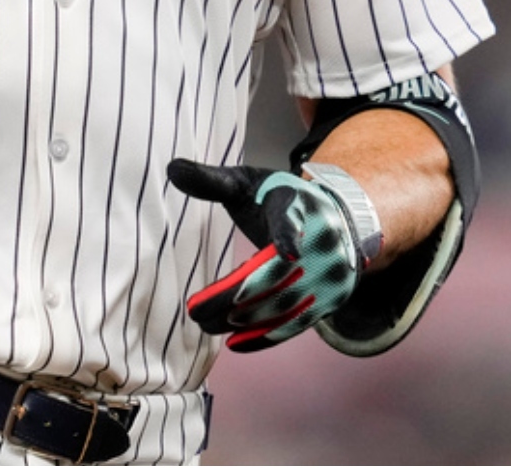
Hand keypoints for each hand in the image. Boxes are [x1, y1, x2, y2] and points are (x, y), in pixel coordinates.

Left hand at [168, 158, 362, 352]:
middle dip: (234, 297)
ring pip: (284, 304)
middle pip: (277, 276)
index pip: (292, 220)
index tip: (289, 252)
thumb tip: (172, 168)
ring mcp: (329, 274)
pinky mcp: (329, 299)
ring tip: (205, 323)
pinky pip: (297, 323)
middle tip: (195, 310)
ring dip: (243, 320)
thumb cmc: (281, 200)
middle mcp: (322, 242)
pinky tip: (235, 342)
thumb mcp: (249, 183)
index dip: (291, 235)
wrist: (339, 221)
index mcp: (299, 205)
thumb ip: (213, 181)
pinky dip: (266, 336)